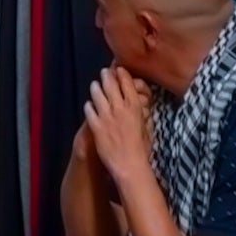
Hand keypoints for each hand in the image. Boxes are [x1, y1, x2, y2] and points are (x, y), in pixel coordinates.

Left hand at [81, 66, 153, 185]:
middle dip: (106, 76)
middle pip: (110, 84)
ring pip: (97, 94)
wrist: (129, 164)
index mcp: (135, 107)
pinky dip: (88, 106)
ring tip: (94, 85)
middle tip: (104, 72)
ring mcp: (106, 116)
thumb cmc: (142, 149)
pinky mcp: (95, 126)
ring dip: (95, 87)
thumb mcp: (147, 127)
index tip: (119, 70)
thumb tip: (142, 108)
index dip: (122, 74)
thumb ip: (143, 115)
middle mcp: (119, 108)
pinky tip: (89, 105)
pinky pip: (89, 110)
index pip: (127, 83)